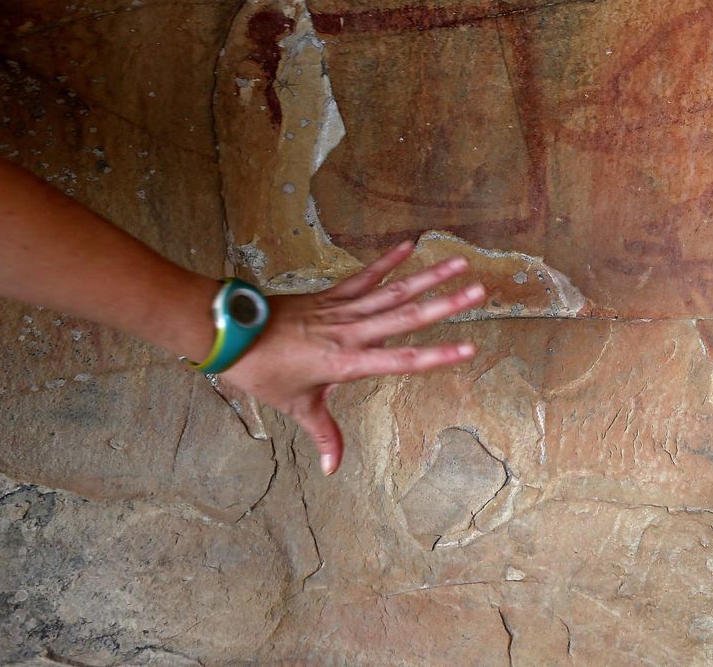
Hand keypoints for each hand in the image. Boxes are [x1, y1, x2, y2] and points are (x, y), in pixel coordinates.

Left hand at [218, 242, 483, 474]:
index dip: (438, 355)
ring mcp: (343, 310)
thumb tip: (333, 467)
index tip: (470, 348)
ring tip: (459, 263)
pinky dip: (387, 261)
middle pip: (408, 316)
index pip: (402, 360)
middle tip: (479, 291)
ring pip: (395, 291)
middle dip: (446, 304)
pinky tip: (409, 245)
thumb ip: (323, 434)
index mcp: (347, 362)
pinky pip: (365, 276)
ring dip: (429, 277)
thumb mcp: (296, 406)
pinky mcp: (332, 295)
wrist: (233, 335)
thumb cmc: (264, 372)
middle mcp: (352, 332)